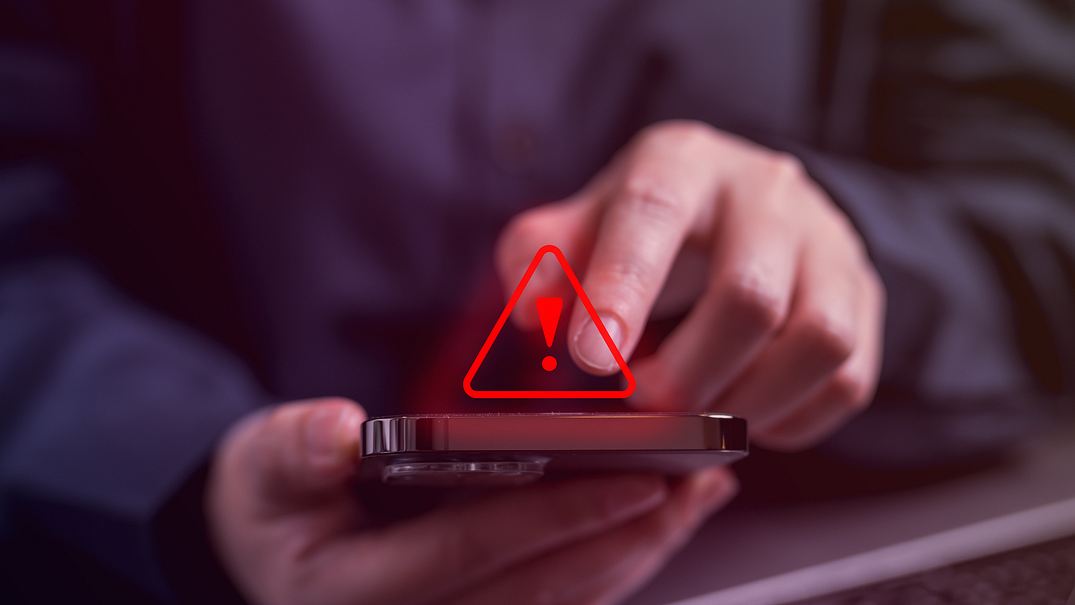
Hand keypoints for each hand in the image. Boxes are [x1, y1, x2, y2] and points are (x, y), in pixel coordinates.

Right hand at [207, 398, 737, 604]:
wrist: (271, 549)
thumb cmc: (273, 502)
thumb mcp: (264, 466)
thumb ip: (295, 449)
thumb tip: (337, 430)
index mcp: (360, 594)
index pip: (476, 551)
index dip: (559, 514)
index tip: (636, 478)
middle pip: (544, 588)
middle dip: (629, 536)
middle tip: (698, 483)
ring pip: (567, 603)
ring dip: (639, 551)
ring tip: (698, 496)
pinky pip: (564, 601)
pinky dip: (617, 561)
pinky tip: (658, 521)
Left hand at [497, 121, 884, 449]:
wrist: (746, 207)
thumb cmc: (651, 225)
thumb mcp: (587, 221)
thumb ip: (542, 257)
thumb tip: (532, 312)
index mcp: (682, 163)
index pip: (654, 211)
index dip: (622, 287)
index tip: (592, 359)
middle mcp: (767, 193)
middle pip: (749, 296)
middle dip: (688, 373)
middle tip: (646, 405)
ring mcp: (828, 243)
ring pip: (817, 341)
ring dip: (749, 403)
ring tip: (701, 416)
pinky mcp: (864, 297)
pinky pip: (849, 379)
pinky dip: (791, 420)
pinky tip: (746, 415)